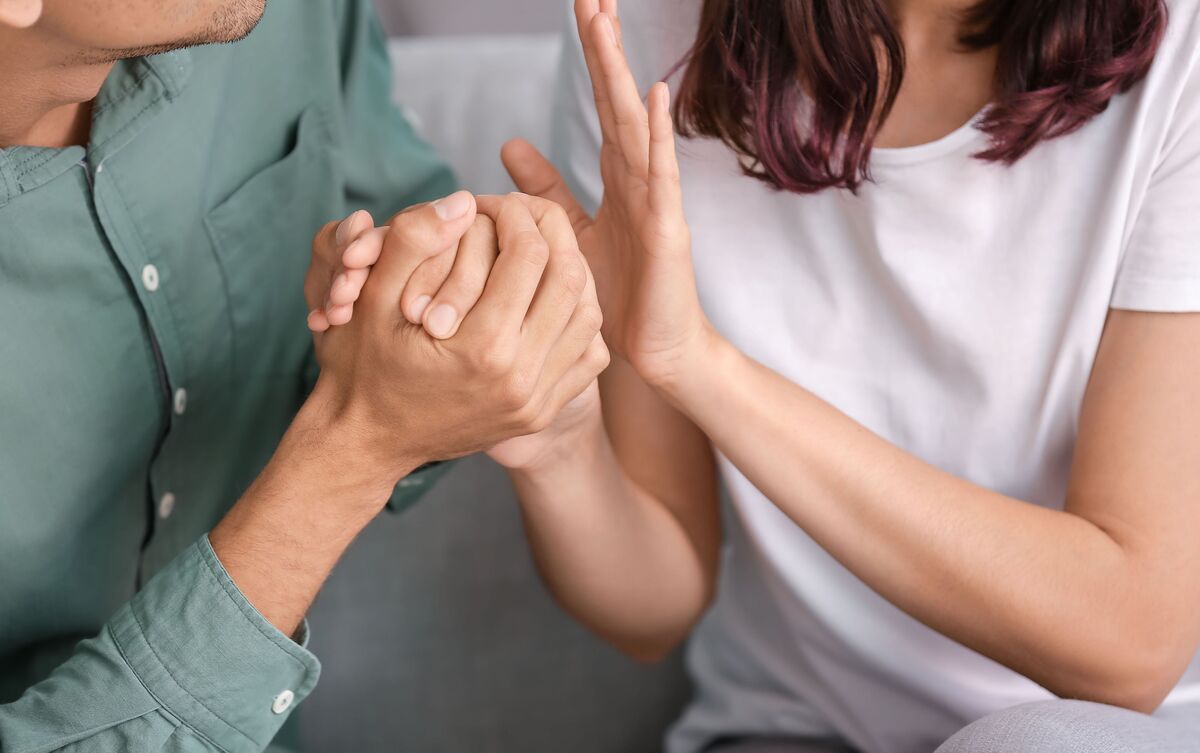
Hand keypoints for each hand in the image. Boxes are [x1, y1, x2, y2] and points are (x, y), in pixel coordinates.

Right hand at [311, 192, 608, 484]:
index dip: (516, 214)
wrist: (368, 440)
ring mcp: (535, 402)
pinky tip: (547, 297)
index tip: (495, 202)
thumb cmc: (362, 365)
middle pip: (570, 279)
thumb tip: (464, 200)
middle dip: (550, 233)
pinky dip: (578, 317)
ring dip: (570, 271)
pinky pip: (589, 355)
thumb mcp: (371, 297)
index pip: (529, 255)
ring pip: (589, 315)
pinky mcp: (542, 413)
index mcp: (480, 349)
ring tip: (538, 250)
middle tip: (524, 216)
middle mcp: (519, 379)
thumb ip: (414, 240)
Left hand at [502, 0, 710, 389]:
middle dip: (605, 46)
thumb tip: (509, 143)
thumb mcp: (569, 232)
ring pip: (636, 124)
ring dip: (621, 73)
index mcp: (620, 178)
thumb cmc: (618, 296)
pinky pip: (661, 176)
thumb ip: (544, 188)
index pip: (602, 104)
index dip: (594, 57)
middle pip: (618, 100)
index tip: (583, 6)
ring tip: (608, 22)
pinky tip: (652, 94)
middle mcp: (641, 180)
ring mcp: (658, 201)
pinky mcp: (668, 231)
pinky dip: (657, 135)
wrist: (653, 353)